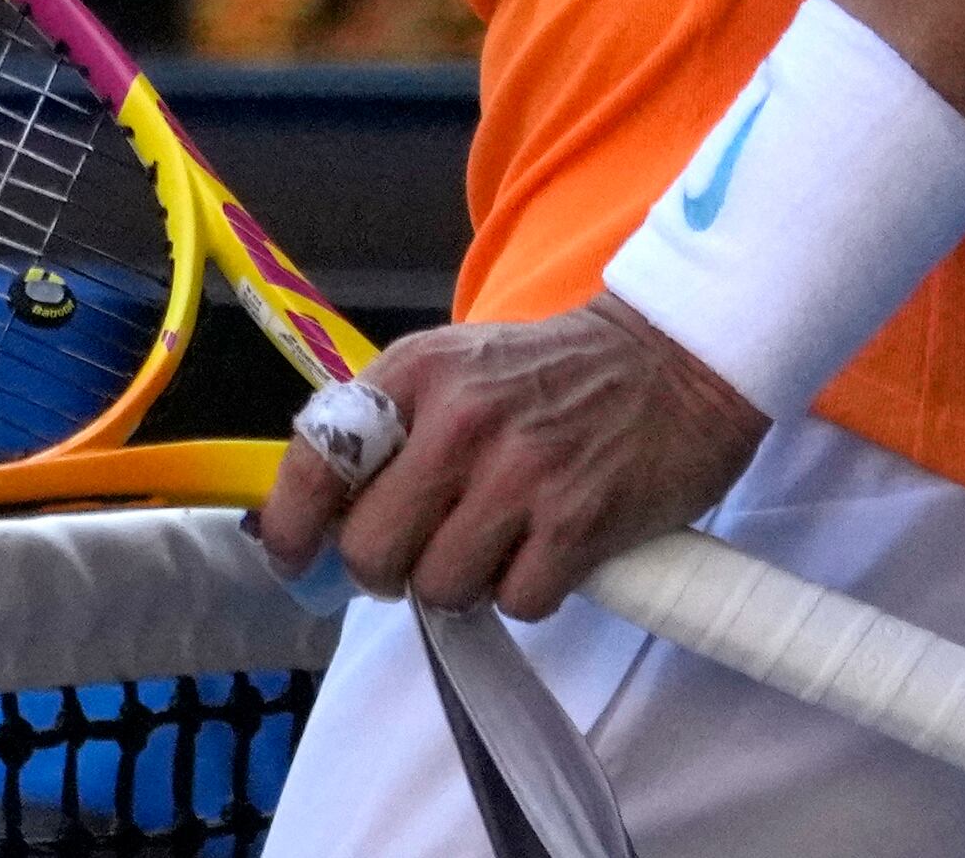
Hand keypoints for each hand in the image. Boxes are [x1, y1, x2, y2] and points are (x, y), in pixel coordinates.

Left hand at [254, 298, 766, 623]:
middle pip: (372, 548)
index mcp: (414, 373)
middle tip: (418, 556)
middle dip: (386, 571)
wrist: (671, 362)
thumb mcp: (455, 368)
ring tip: (492, 547)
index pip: (318, 459)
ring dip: (460, 585)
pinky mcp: (578, 521)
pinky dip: (525, 593)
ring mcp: (520, 473)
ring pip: (440, 586)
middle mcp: (459, 419)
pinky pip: (516, 602)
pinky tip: (544, 553)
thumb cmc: (550, 375)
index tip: (293, 557)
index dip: (292, 525)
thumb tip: (322, 513)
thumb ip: (391, 428)